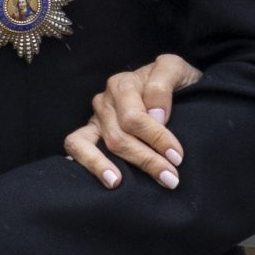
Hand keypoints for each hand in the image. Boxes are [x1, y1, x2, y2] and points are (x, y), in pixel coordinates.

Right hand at [63, 54, 203, 189]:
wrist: (175, 88)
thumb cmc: (176, 82)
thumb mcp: (176, 70)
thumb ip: (163, 84)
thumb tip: (155, 116)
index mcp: (124, 84)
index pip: (134, 117)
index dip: (156, 138)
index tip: (177, 157)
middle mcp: (106, 100)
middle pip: (119, 136)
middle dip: (145, 160)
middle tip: (170, 179)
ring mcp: (96, 118)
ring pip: (99, 145)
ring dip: (113, 167)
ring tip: (124, 184)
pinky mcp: (89, 134)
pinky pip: (76, 146)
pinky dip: (90, 163)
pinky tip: (106, 180)